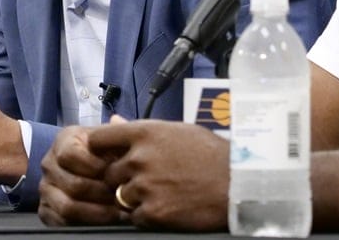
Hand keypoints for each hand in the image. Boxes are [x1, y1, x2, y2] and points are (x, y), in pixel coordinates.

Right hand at [39, 124, 125, 226]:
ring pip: (68, 208)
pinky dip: (86, 225)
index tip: (117, 172)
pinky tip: (104, 221)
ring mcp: (45, 188)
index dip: (96, 166)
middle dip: (103, 195)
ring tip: (119, 213)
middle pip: (74, 185)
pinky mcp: (45, 210)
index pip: (70, 155)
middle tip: (124, 198)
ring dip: (98, 213)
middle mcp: (49, 164)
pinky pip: (61, 223)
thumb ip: (116, 131)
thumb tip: (118, 120)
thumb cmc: (102, 152)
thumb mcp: (109, 138)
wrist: (82, 168)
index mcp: (63, 141)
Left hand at [88, 120, 228, 230]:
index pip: (99, 139)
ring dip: (134, 197)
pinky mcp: (153, 212)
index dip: (101, 149)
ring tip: (161, 193)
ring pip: (120, 196)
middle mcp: (140, 158)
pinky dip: (146, 215)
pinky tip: (166, 206)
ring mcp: (145, 186)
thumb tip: (115, 122)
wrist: (238, 184)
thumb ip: (142, 129)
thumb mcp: (177, 130)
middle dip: (122, 178)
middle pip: (109, 172)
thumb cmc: (212, 154)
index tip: (106, 156)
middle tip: (147, 179)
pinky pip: (135, 217)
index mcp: (145, 133)